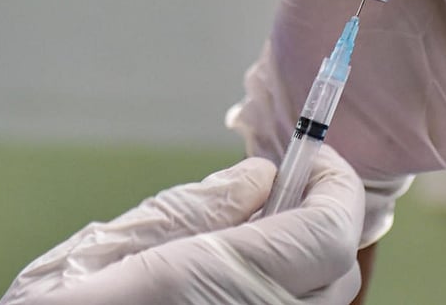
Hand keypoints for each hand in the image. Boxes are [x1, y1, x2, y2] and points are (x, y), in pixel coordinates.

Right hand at [0, 145, 364, 304]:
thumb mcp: (105, 251)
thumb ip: (195, 210)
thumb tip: (261, 175)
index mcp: (220, 286)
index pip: (329, 232)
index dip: (336, 185)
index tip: (316, 155)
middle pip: (340, 268)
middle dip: (325, 215)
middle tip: (287, 185)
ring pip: (325, 302)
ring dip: (311, 256)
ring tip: (262, 229)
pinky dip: (292, 288)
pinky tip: (245, 271)